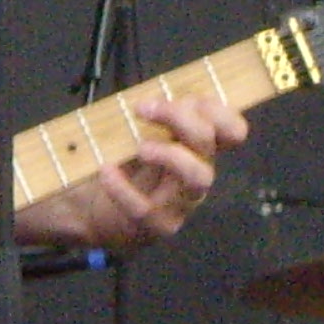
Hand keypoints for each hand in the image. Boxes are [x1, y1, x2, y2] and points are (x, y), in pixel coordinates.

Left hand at [22, 91, 248, 252]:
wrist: (92, 211)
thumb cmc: (122, 167)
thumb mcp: (138, 134)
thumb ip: (155, 116)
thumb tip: (161, 96)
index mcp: (196, 150)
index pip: (232, 130)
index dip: (219, 112)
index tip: (185, 98)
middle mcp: (196, 174)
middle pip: (208, 143)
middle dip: (180, 118)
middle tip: (142, 108)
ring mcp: (181, 203)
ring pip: (197, 177)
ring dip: (170, 154)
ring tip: (140, 148)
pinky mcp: (157, 227)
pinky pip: (146, 209)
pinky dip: (123, 187)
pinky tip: (106, 171)